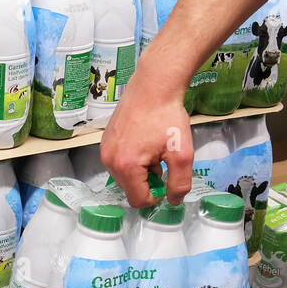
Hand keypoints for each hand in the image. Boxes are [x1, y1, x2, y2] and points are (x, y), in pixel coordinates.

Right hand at [101, 78, 193, 207]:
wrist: (153, 86)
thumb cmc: (167, 117)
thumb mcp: (182, 154)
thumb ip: (179, 183)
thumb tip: (173, 200)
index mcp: (126, 165)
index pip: (138, 200)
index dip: (156, 197)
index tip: (167, 181)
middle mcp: (109, 160)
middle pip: (129, 189)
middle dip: (147, 182)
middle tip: (162, 162)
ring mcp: (105, 149)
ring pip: (123, 176)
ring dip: (139, 172)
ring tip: (154, 152)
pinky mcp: (105, 140)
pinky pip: (118, 162)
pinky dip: (131, 160)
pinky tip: (144, 144)